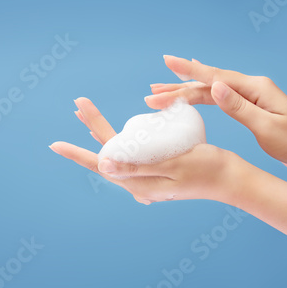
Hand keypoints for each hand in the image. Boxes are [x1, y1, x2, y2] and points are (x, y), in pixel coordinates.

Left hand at [49, 97, 244, 204]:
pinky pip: (133, 152)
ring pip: (119, 152)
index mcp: (139, 183)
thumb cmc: (206, 170)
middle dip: (92, 128)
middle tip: (79, 104)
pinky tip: (118, 130)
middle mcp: (140, 182)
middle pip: (108, 153)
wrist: (231, 178)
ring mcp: (149, 176)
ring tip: (88, 114)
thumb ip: (137, 166)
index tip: (55, 144)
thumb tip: (102, 165)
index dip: (77, 154)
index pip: (101, 166)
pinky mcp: (158, 168)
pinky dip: (122, 138)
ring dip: (103, 132)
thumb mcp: (173, 166)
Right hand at [145, 55, 286, 173]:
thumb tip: (216, 86)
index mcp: (255, 88)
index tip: (167, 62)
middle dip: (179, 86)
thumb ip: (239, 107)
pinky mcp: (248, 105)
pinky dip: (201, 94)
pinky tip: (192, 87)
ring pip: (210, 90)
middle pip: (208, 83)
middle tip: (152, 90)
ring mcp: (249, 95)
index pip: (215, 78)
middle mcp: (250, 86)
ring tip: (161, 91)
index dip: (189, 71)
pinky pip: (218, 97)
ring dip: (185, 91)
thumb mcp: (267, 127)